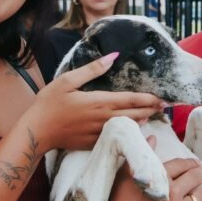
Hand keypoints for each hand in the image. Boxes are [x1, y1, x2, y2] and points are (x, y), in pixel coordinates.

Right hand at [26, 53, 164, 150]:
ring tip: (152, 115)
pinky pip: (117, 138)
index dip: (149, 99)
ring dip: (142, 121)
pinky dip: (128, 133)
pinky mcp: (94, 143)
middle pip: (135, 115)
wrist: (37, 132)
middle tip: (164, 106)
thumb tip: (112, 57)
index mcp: (100, 102)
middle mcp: (104, 119)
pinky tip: (132, 129)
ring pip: (128, 128)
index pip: (131, 100)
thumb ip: (92, 69)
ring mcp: (100, 134)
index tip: (162, 98)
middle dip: (151, 110)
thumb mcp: (67, 80)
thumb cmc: (49, 104)